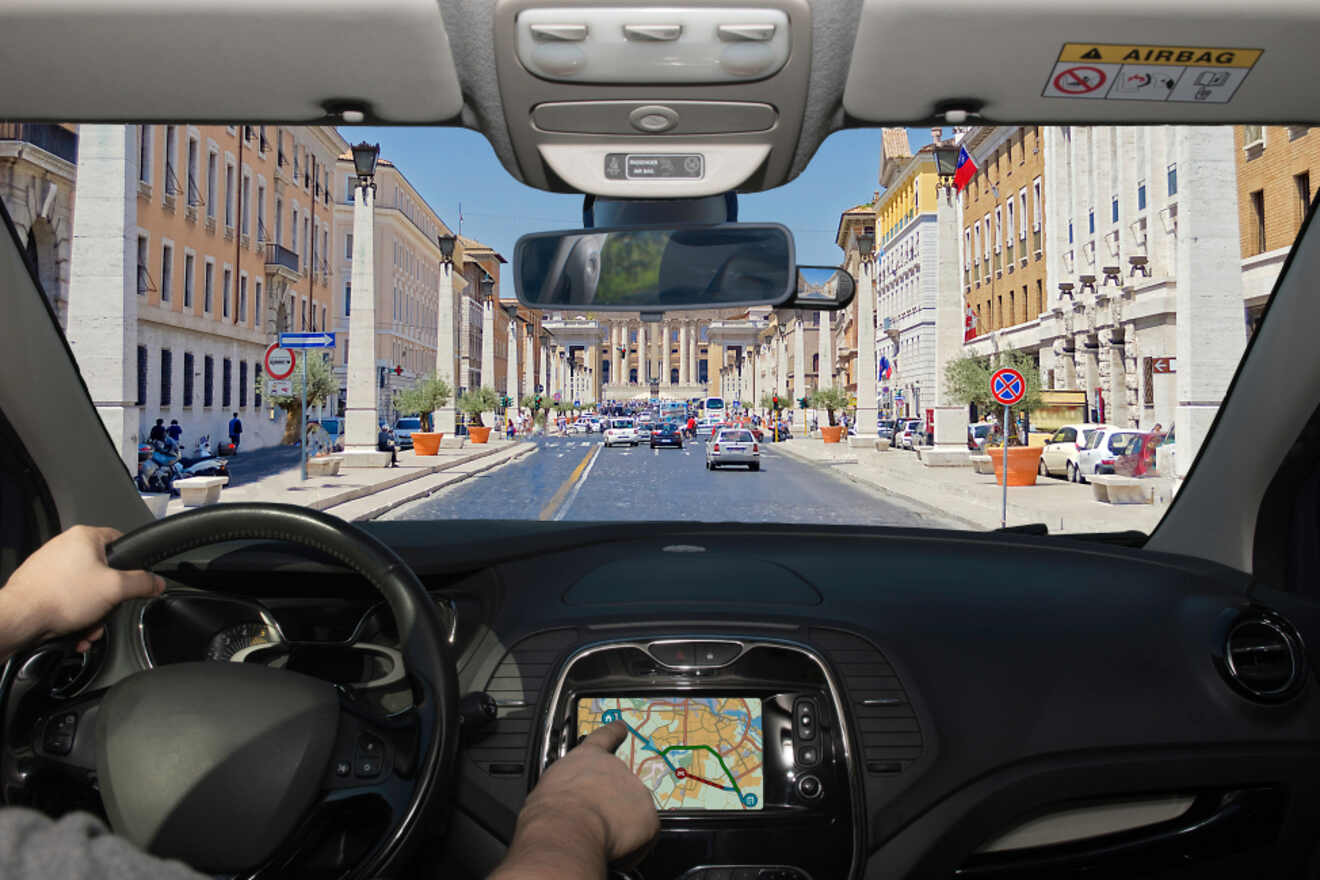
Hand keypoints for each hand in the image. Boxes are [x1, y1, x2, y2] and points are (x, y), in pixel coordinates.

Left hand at [0, 525, 164, 656]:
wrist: (19, 619)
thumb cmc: (59, 596)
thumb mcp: (116, 589)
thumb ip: (142, 583)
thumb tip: (157, 583)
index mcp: (84, 536)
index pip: (120, 540)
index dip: (131, 562)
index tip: (135, 579)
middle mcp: (65, 547)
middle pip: (103, 572)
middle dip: (108, 600)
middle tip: (106, 611)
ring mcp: (50, 566)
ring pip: (85, 590)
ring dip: (92, 614)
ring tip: (88, 627)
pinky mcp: (39, 585)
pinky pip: (67, 600)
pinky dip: (74, 616)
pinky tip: (74, 630)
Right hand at [490, 720, 658, 878]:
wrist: (567, 829)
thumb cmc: (550, 811)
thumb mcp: (550, 787)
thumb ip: (566, 785)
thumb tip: (566, 799)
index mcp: (588, 757)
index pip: (604, 737)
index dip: (613, 732)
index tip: (621, 727)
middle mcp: (616, 768)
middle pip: (619, 784)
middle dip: (610, 801)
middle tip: (592, 820)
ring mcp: (636, 791)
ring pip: (631, 811)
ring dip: (620, 823)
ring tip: (598, 837)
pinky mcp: (649, 817)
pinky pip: (644, 834)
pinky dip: (633, 845)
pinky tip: (614, 850)